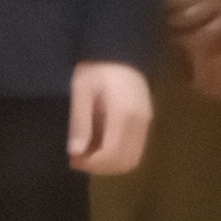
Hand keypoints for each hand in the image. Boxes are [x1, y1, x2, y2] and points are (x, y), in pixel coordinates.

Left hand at [69, 60, 153, 174]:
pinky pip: (135, 150)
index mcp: (124, 114)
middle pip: (125, 162)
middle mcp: (140, 122)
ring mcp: (146, 123)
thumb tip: (76, 152)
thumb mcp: (81, 90)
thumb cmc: (96, 69)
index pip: (112, 154)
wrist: (119, 52)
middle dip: (100, 167)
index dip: (92, 164)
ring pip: (132, 159)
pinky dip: (118, 156)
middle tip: (78, 159)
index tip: (73, 159)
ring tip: (88, 154)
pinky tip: (100, 146)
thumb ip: (79, 121)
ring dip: (110, 164)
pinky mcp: (146, 122)